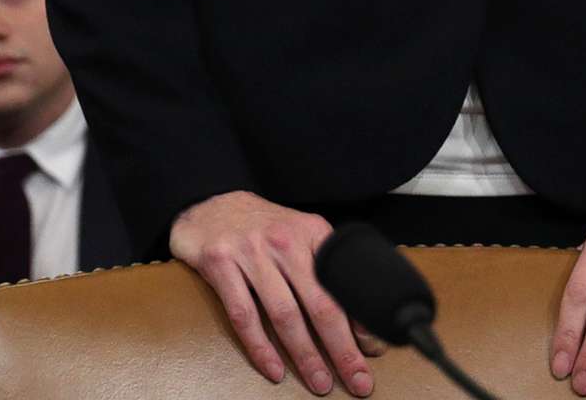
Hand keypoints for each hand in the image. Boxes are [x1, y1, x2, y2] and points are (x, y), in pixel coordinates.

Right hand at [169, 192, 370, 396]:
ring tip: (320, 383)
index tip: (374, 350)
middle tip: (358, 380)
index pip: (342, 283)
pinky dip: (261, 347)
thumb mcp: (300, 235)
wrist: (211, 204)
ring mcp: (251, 252)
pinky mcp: (221, 264)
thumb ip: (324, 268)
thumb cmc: (263, 228)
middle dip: (342, 348)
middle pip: (319, 304)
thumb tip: (358, 318)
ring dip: (305, 355)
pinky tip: (275, 370)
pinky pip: (244, 315)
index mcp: (312, 232)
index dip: (360, 320)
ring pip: (284, 314)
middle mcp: (285, 240)